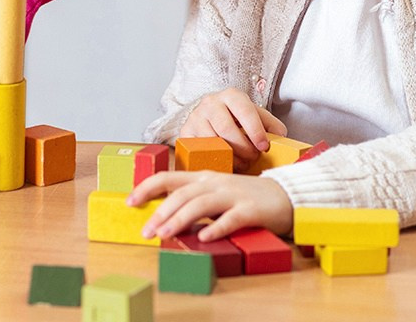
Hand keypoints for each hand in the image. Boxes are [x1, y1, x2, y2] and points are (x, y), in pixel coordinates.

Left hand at [130, 170, 294, 241]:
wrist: (286, 194)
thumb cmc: (246, 196)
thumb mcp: (216, 192)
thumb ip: (193, 199)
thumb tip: (164, 216)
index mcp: (203, 177)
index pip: (168, 177)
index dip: (146, 188)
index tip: (129, 202)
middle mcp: (214, 183)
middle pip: (181, 194)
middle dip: (160, 212)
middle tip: (146, 231)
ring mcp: (233, 195)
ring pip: (201, 204)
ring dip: (180, 219)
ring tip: (165, 235)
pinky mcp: (250, 209)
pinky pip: (231, 219)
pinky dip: (216, 228)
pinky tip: (204, 238)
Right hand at [181, 88, 287, 171]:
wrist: (209, 115)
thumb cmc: (237, 117)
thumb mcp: (255, 115)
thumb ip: (271, 124)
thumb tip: (281, 137)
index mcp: (231, 95)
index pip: (245, 111)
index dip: (256, 131)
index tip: (264, 147)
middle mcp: (211, 103)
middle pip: (227, 129)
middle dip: (243, 148)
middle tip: (253, 158)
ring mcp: (195, 118)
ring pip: (212, 142)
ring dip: (230, 157)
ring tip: (242, 163)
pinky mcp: (185, 133)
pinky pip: (199, 151)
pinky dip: (215, 160)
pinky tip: (226, 163)